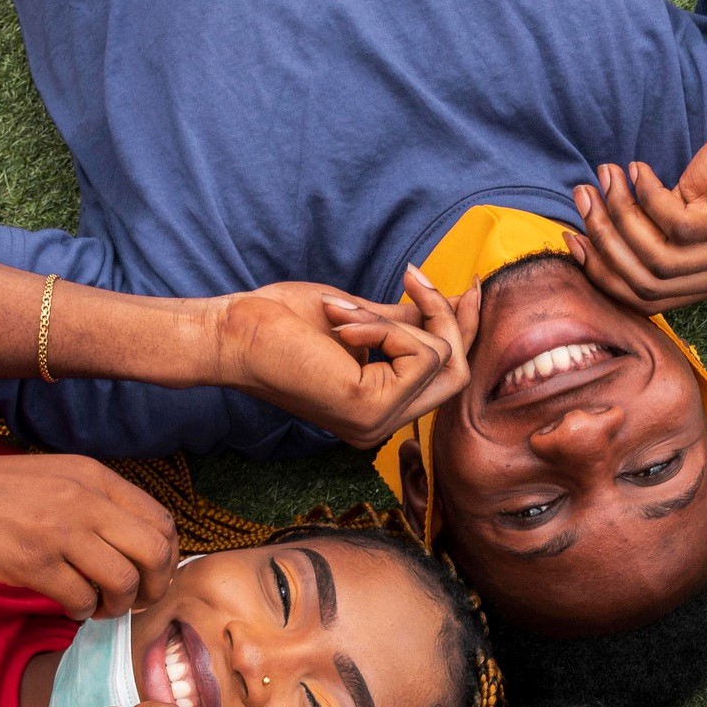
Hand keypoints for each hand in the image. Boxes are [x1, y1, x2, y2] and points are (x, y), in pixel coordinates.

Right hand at [0, 447, 177, 620]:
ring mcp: (58, 530)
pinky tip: (70, 605)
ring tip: (100, 606)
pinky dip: (84, 611)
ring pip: (123, 580)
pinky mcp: (31, 561)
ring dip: (118, 604)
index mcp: (94, 477)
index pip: (161, 521)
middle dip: (153, 586)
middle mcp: (84, 499)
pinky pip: (82, 598)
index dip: (167, 558)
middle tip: (135, 600)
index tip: (150, 575)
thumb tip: (135, 546)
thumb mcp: (54, 478)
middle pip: (155, 552)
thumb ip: (96, 503)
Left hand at [211, 269, 477, 448]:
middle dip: (445, 318)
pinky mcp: (370, 409)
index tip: (472, 286)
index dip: (463, 329)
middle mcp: (382, 427)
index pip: (447, 375)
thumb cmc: (282, 324)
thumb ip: (403, 322)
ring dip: (394, 319)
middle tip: (412, 279)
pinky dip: (382, 326)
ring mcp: (378, 424)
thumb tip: (449, 306)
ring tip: (345, 311)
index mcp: (380, 409)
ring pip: (439, 359)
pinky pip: (415, 354)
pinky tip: (341, 323)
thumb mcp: (359, 318)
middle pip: (457, 373)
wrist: (234, 333)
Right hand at [567, 68, 706, 313]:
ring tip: (607, 178)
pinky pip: (680, 224)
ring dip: (620, 216)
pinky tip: (640, 170)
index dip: (605, 274)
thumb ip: (667, 224)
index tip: (574, 238)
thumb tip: (608, 230)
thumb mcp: (705, 197)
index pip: (652, 300)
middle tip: (584, 198)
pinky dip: (648, 197)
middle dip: (605, 243)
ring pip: (660, 259)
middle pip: (650, 285)